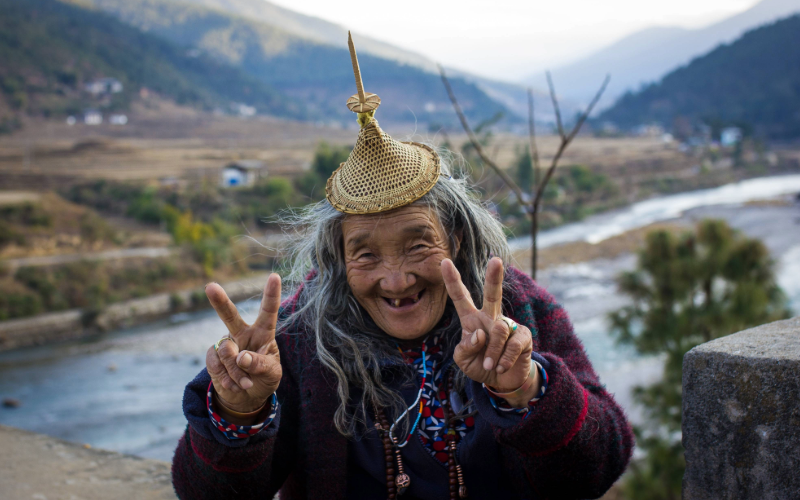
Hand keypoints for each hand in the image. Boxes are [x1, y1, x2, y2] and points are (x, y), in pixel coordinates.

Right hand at [205, 274, 282, 419]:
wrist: (247, 397)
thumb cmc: (264, 379)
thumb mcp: (272, 373)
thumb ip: (260, 364)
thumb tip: (241, 356)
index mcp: (263, 332)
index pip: (268, 311)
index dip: (271, 294)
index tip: (274, 276)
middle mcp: (242, 334)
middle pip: (230, 316)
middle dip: (220, 302)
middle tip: (211, 287)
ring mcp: (226, 345)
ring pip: (227, 353)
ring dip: (237, 373)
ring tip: (246, 383)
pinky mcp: (213, 357)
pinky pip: (216, 365)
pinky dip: (226, 378)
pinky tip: (234, 385)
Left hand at [442, 258, 535, 402]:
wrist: (502, 382)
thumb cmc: (479, 365)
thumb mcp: (463, 359)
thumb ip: (465, 347)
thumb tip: (480, 333)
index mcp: (471, 319)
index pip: (461, 297)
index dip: (452, 280)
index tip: (444, 262)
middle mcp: (490, 317)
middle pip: (492, 294)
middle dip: (494, 277)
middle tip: (496, 260)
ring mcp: (508, 325)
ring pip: (498, 331)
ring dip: (491, 354)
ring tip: (490, 365)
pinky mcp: (523, 335)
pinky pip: (512, 344)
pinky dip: (504, 360)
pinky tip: (501, 367)